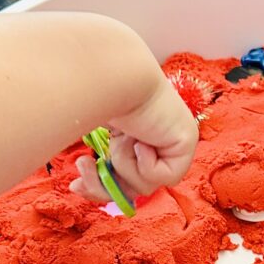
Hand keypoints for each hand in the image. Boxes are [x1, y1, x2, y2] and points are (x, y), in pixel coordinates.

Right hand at [72, 77, 199, 202]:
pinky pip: (164, 177)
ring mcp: (175, 139)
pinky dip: (146, 164)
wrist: (110, 76)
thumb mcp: (90, 137)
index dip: (101, 187)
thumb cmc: (94, 95)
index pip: (124, 176)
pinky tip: (142, 140)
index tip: (76, 184)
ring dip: (125, 165)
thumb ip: (97, 161)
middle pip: (133, 187)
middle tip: (83, 165)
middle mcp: (157, 137)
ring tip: (120, 139)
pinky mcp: (187, 141)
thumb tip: (78, 187)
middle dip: (104, 183)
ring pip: (147, 183)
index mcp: (135, 132)